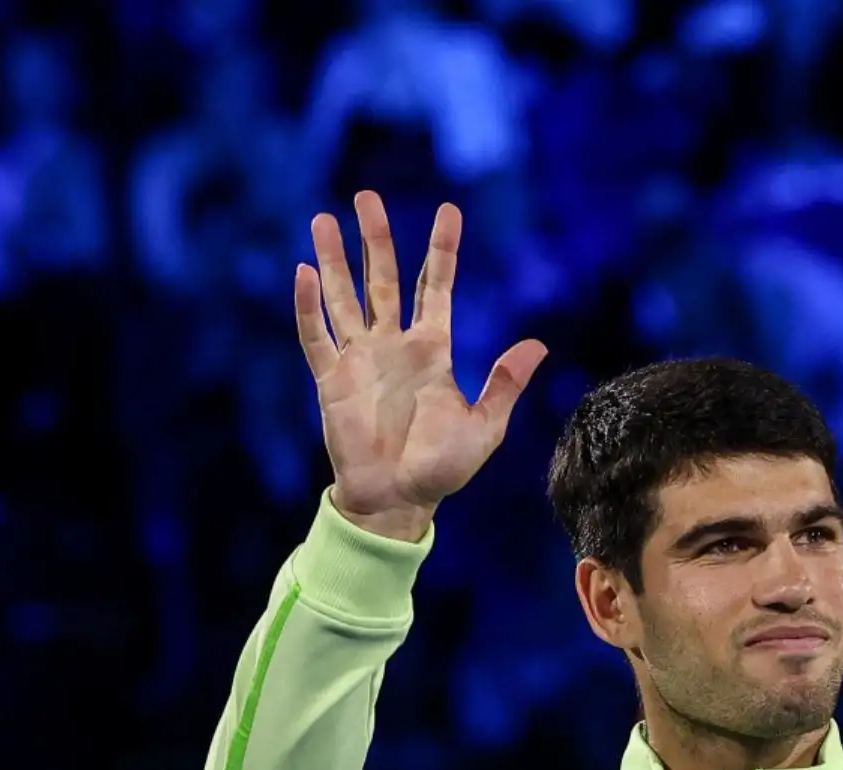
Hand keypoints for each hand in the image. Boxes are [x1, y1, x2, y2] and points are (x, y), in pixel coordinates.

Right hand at [296, 192, 547, 541]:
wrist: (399, 499)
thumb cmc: (443, 468)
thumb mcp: (485, 427)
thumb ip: (505, 383)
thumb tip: (538, 344)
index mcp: (432, 349)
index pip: (434, 287)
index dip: (441, 250)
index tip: (448, 210)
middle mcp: (393, 345)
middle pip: (382, 279)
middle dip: (375, 238)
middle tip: (366, 196)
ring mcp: (360, 359)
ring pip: (344, 297)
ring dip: (333, 259)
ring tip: (323, 219)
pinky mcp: (331, 380)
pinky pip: (316, 336)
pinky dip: (308, 306)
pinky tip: (303, 272)